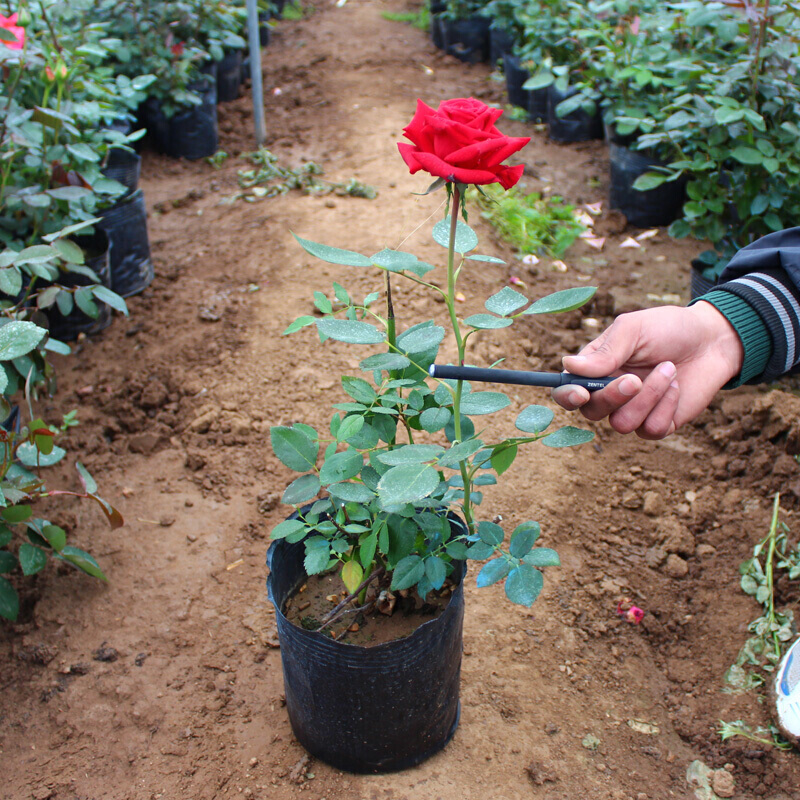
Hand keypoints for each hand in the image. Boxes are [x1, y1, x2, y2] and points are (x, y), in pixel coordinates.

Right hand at [551, 301, 744, 438]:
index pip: (566, 392)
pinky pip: (651, 430)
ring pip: (622, 424)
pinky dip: (666, 406)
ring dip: (647, 397)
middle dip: (613, 397)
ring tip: (668, 370)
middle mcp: (610, 394)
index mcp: (595, 370)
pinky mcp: (658, 424)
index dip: (567, 397)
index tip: (581, 394)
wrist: (712, 340)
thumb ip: (604, 352)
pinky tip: (676, 386)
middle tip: (635, 378)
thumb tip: (568, 365)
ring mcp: (634, 411)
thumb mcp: (634, 329)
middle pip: (592, 413)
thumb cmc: (668, 329)